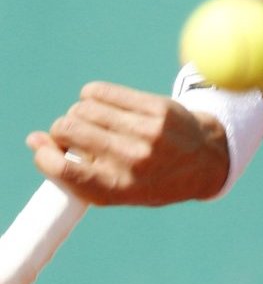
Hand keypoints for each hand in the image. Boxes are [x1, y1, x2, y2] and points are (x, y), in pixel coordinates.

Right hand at [27, 82, 228, 205]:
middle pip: (67, 129)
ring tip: (99, 124)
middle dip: (63, 131)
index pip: (63, 169)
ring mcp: (147, 133)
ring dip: (82, 114)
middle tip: (78, 136)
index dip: (44, 156)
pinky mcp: (156, 108)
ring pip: (82, 108)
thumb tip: (33, 141)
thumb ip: (78, 174)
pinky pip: (99, 92)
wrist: (208, 160)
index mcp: (123, 189)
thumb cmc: (155, 177)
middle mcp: (135, 162)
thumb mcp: (121, 191)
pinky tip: (106, 107)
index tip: (46, 148)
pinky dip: (93, 97)